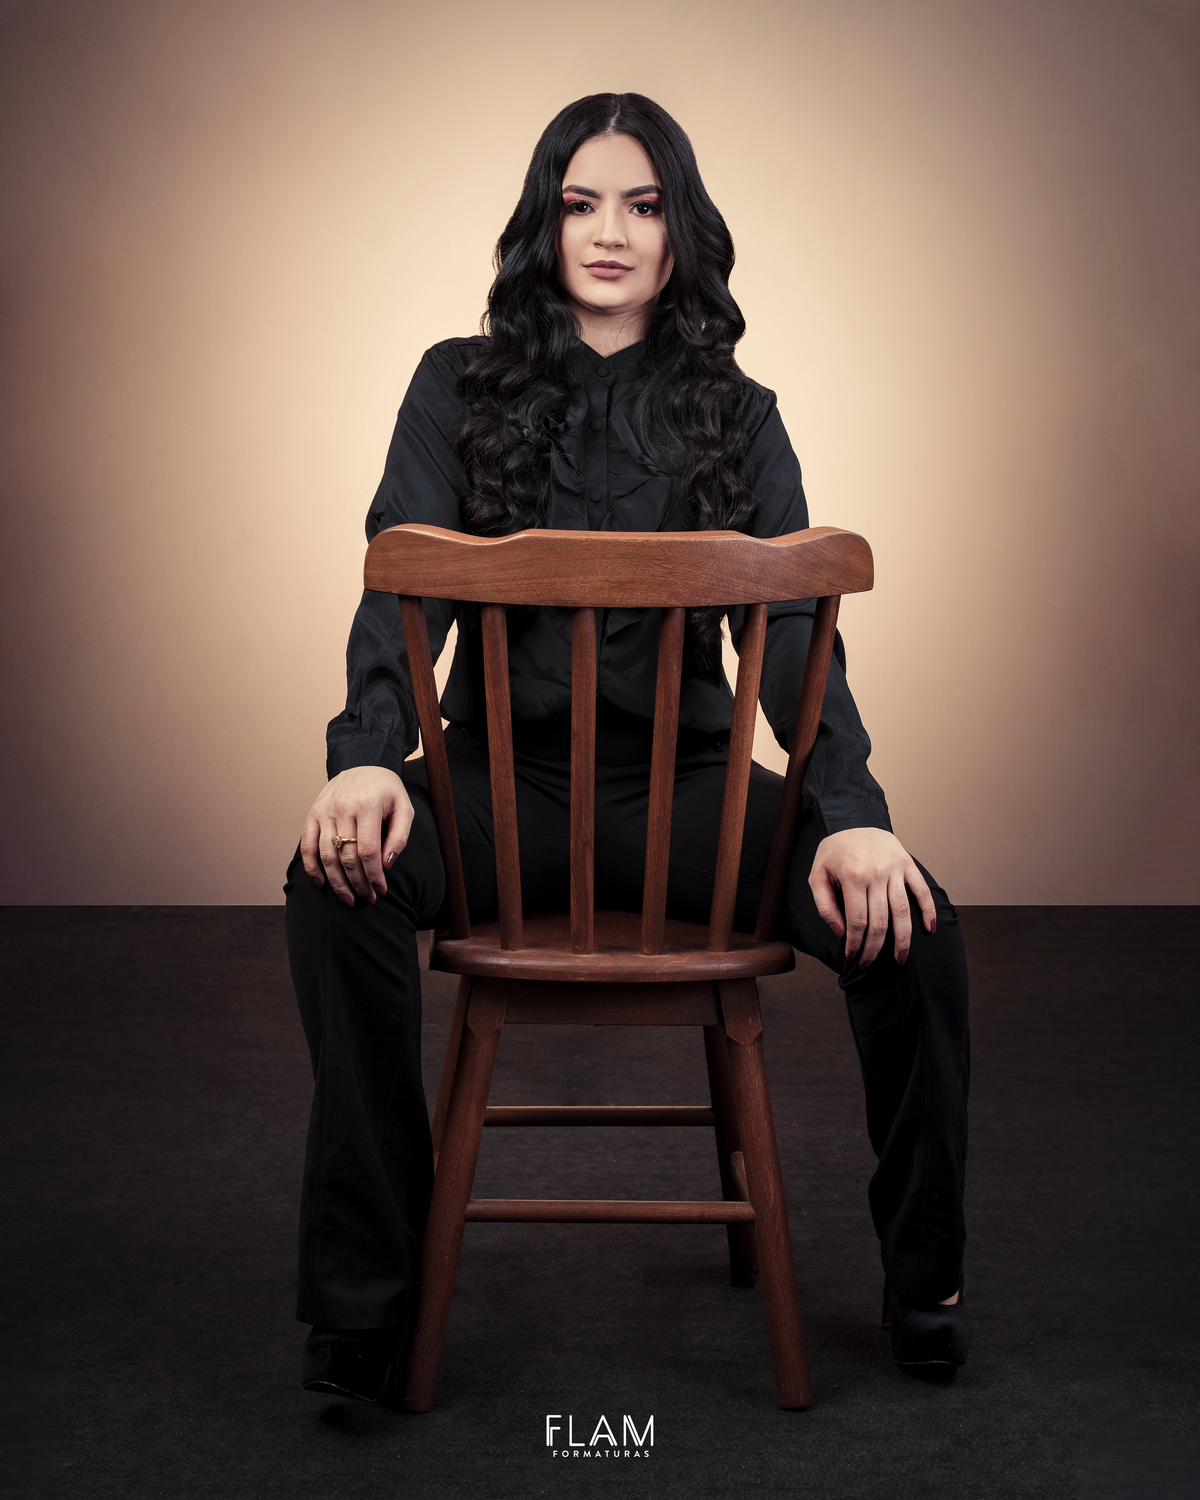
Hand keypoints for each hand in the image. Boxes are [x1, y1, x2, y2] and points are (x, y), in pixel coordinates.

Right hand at [300, 766, 414, 906]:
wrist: (363, 763)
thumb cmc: (387, 790)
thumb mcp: (404, 808)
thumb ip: (399, 837)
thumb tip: (386, 865)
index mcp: (367, 805)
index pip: (368, 850)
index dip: (374, 875)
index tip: (381, 891)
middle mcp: (342, 808)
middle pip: (347, 856)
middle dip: (358, 883)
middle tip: (367, 898)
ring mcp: (324, 811)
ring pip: (326, 855)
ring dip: (337, 882)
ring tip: (348, 899)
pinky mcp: (313, 814)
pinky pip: (307, 845)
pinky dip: (312, 867)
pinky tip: (322, 883)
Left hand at [808, 827, 935, 967]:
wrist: (854, 818)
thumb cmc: (834, 851)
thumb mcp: (817, 875)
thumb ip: (825, 905)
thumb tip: (841, 933)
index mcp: (853, 877)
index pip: (857, 921)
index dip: (855, 944)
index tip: (852, 956)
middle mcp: (876, 874)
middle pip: (880, 922)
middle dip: (874, 949)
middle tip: (869, 964)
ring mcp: (895, 870)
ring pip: (902, 912)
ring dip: (903, 939)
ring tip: (900, 958)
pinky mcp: (908, 865)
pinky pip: (921, 891)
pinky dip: (928, 911)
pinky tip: (929, 930)